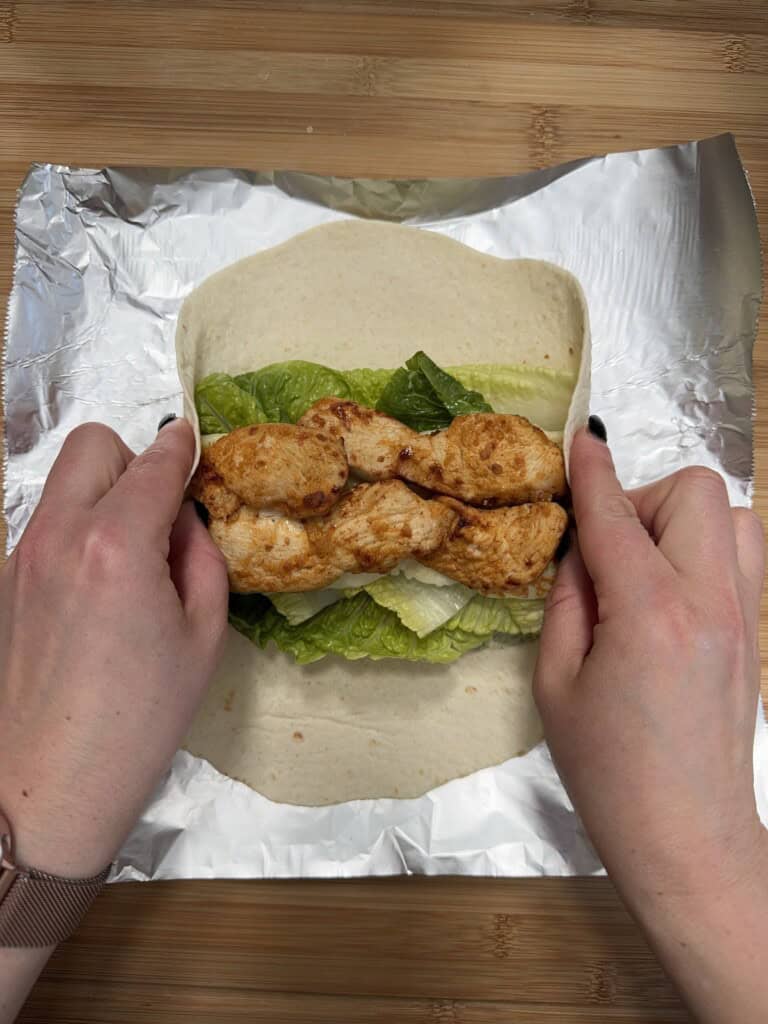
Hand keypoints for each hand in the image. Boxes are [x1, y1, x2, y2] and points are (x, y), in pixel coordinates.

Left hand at [0, 419, 228, 878]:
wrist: (46, 787)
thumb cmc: (140, 720)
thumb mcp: (202, 635)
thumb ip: (199, 556)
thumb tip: (182, 518)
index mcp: (116, 544)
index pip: (153, 462)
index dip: (180, 446)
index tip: (191, 443)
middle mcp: (57, 535)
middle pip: (92, 445)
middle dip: (130, 458)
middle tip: (158, 506)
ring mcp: (19, 557)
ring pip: (62, 485)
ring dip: (100, 495)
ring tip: (129, 559)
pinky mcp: (2, 584)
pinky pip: (45, 527)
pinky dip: (74, 532)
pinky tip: (94, 594)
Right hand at [535, 424, 766, 1021]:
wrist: (690, 841)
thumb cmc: (609, 775)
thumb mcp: (556, 685)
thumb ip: (567, 601)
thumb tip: (580, 550)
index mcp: (650, 614)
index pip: (616, 515)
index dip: (592, 470)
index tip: (579, 438)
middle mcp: (708, 602)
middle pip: (694, 491)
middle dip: (642, 499)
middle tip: (605, 549)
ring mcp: (743, 617)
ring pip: (731, 515)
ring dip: (679, 521)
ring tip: (640, 567)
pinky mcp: (752, 635)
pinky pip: (740, 556)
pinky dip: (702, 549)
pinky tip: (667, 594)